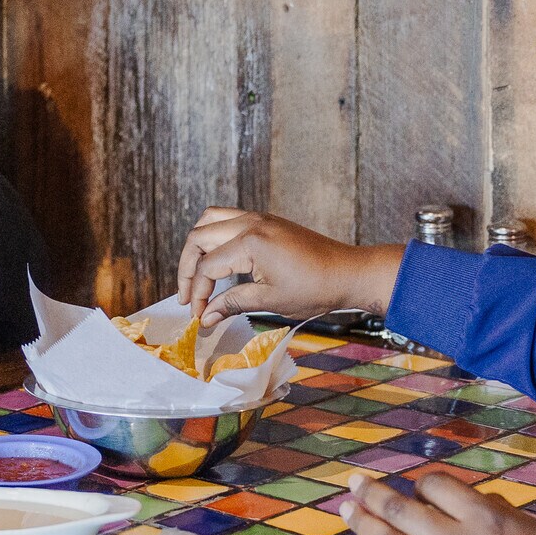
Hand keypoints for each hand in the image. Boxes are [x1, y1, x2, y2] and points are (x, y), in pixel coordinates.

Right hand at [176, 207, 404, 328]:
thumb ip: (232, 304)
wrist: (348, 273)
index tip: (198, 317)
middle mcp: (250, 222)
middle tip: (187, 297)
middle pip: (198, 238)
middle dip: (187, 269)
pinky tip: (217, 261)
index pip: (207, 267)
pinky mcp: (265, 220)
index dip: (197, 294)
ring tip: (196, 275)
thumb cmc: (315, 289)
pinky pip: (227, 219)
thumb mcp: (270, 300)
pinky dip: (214, 237)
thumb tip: (205, 317)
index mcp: (250, 242)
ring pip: (209, 220)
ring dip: (197, 247)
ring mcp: (258, 217)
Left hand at [340, 473, 535, 534]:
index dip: (424, 483)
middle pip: (402, 510)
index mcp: (484, 520)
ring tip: (346, 509)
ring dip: (362, 523)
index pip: (437, 486)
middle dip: (373, 492)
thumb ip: (493, 509)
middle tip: (355, 482)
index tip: (421, 490)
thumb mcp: (529, 529)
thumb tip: (461, 499)